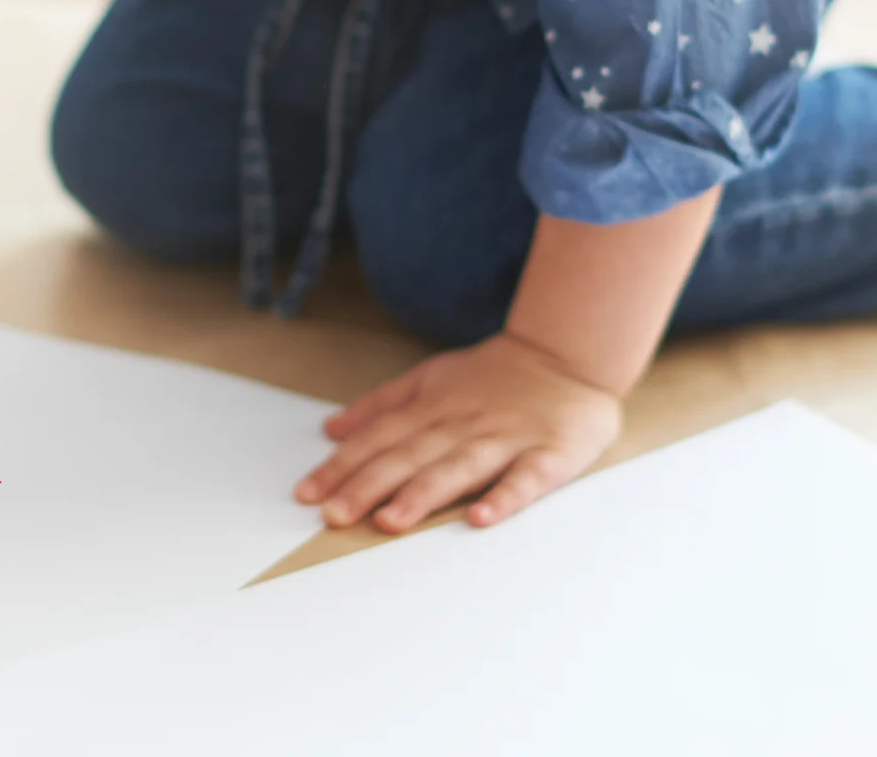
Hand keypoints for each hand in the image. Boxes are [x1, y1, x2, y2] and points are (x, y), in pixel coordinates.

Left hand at [294, 332, 621, 532]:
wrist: (567, 356)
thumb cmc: (494, 375)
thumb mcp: (430, 377)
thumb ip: (382, 404)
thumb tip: (332, 429)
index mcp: (433, 407)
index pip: (380, 438)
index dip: (343, 465)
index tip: (308, 493)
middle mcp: (462, 423)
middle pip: (409, 456)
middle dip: (368, 485)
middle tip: (333, 516)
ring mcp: (505, 439)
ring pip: (458, 467)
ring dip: (422, 494)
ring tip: (389, 520)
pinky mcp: (548, 455)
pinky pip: (525, 479)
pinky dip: (504, 497)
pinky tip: (479, 517)